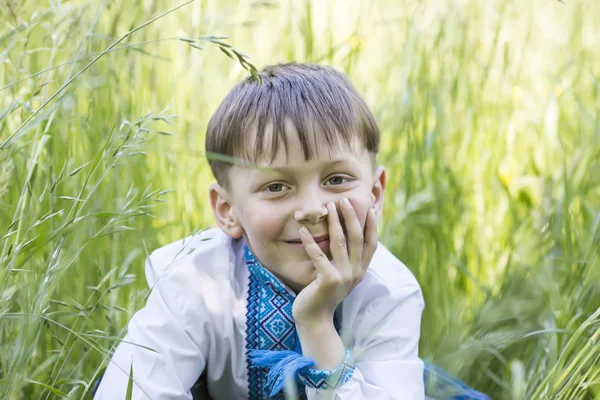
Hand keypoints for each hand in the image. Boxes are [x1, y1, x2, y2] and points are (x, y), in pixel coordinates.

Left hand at [292, 198, 377, 325]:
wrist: (315, 320)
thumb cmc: (324, 295)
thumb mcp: (341, 276)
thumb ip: (347, 260)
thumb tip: (348, 239)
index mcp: (360, 270)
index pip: (371, 244)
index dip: (372, 226)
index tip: (371, 208)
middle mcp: (355, 272)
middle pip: (356, 238)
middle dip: (351, 217)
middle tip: (344, 200)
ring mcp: (343, 276)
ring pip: (340, 243)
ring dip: (334, 223)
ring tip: (328, 207)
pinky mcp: (328, 280)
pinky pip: (318, 256)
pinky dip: (310, 241)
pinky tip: (302, 230)